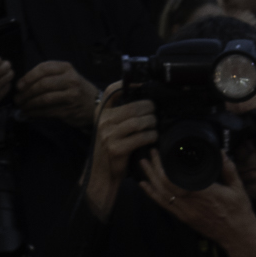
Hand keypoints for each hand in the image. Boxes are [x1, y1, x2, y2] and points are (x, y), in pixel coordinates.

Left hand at [16, 60, 98, 131]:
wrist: (95, 105)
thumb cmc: (75, 89)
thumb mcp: (66, 75)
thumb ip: (48, 76)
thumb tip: (23, 85)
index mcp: (67, 68)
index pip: (44, 68)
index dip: (28, 77)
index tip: (19, 86)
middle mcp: (70, 80)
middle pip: (43, 84)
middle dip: (26, 92)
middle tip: (17, 99)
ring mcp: (71, 96)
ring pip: (44, 99)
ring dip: (29, 104)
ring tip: (21, 106)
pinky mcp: (69, 110)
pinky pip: (48, 111)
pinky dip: (35, 113)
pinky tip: (29, 113)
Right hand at [85, 82, 157, 219]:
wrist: (102, 173)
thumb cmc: (111, 147)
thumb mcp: (109, 127)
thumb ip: (120, 113)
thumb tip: (144, 98)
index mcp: (101, 112)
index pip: (110, 91)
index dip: (126, 83)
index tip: (141, 83)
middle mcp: (103, 122)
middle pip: (132, 106)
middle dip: (149, 108)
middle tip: (154, 112)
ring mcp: (109, 135)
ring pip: (138, 122)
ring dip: (151, 122)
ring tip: (154, 125)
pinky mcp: (116, 149)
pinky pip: (141, 137)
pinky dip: (151, 136)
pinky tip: (152, 137)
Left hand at [136, 153, 255, 256]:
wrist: (237, 236)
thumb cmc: (239, 212)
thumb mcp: (237, 187)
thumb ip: (228, 168)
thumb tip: (220, 151)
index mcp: (203, 192)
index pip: (176, 177)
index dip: (164, 165)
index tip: (161, 151)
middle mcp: (190, 203)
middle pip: (164, 184)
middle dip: (154, 168)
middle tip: (150, 154)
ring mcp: (185, 212)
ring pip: (161, 194)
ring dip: (150, 179)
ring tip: (143, 165)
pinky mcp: (184, 218)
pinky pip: (164, 205)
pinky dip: (153, 194)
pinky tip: (145, 186)